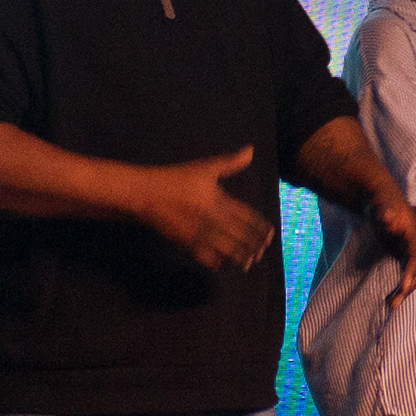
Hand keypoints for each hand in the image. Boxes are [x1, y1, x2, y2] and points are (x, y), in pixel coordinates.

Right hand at [139, 147, 273, 272]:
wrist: (146, 194)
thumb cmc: (176, 179)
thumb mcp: (204, 168)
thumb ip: (230, 162)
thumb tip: (251, 150)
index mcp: (220, 201)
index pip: (248, 218)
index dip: (261, 229)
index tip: (270, 235)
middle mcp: (213, 220)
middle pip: (242, 237)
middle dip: (255, 246)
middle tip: (262, 250)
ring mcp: (200, 234)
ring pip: (228, 252)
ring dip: (242, 257)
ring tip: (250, 260)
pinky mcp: (187, 245)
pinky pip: (208, 260)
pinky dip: (221, 264)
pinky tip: (227, 265)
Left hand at [367, 185, 415, 298]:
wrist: (380, 199)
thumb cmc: (380, 202)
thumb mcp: (381, 205)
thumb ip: (385, 211)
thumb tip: (388, 219)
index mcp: (415, 235)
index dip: (411, 272)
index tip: (403, 287)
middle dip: (407, 288)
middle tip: (393, 304)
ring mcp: (412, 252)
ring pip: (414, 276)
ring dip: (404, 292)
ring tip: (390, 306)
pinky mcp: (404, 256)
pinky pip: (406, 275)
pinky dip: (400, 287)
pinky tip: (390, 297)